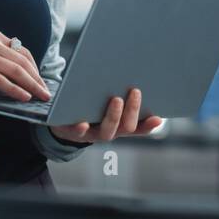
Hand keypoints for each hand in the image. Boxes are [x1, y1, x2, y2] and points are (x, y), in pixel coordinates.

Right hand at [0, 29, 50, 101]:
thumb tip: (15, 73)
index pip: (22, 51)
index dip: (35, 67)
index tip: (41, 80)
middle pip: (22, 61)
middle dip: (37, 78)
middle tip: (46, 91)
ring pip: (14, 70)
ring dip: (31, 85)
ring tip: (39, 96)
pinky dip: (14, 89)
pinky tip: (22, 96)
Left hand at [48, 88, 163, 144]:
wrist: (60, 119)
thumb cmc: (89, 108)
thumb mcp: (106, 104)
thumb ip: (122, 98)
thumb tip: (138, 84)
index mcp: (117, 126)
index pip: (138, 127)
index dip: (148, 125)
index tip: (158, 117)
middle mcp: (107, 132)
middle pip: (124, 128)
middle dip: (132, 110)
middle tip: (135, 91)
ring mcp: (90, 133)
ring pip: (106, 132)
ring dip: (113, 117)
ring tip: (116, 100)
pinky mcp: (71, 131)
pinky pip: (77, 131)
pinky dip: (80, 128)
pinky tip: (83, 121)